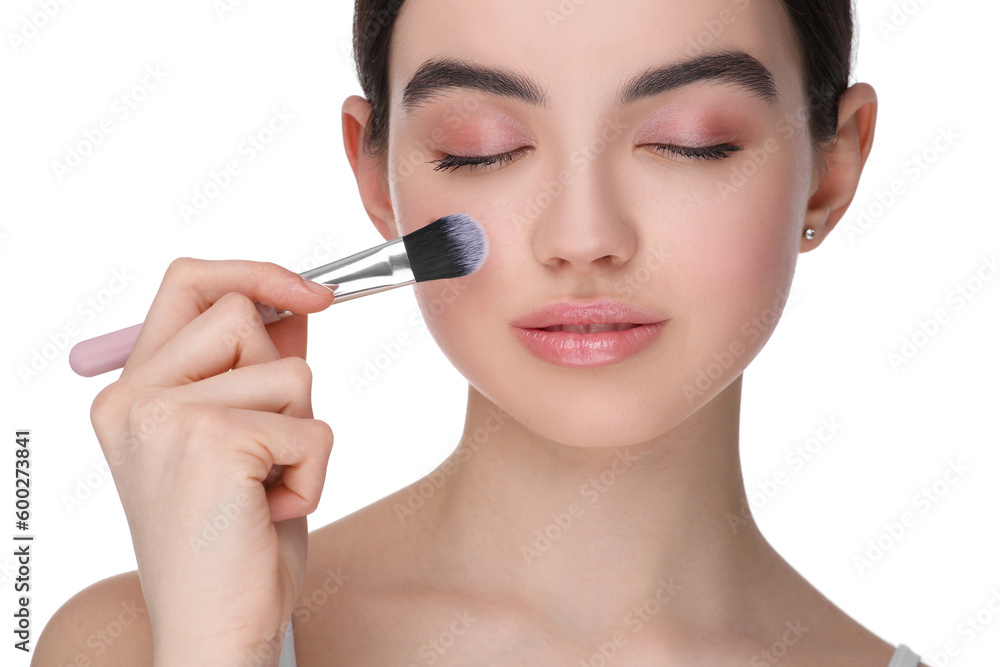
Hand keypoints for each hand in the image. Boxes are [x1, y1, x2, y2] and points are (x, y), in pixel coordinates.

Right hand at [89, 258, 335, 664]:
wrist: (215, 628)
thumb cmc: (234, 539)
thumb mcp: (247, 439)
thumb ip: (258, 369)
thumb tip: (298, 306)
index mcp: (131, 392)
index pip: (189, 282)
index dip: (256, 273)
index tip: (315, 296)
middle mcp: (133, 398)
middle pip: (245, 315)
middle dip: (283, 378)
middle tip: (261, 450)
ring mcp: (165, 416)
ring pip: (292, 371)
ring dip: (302, 433)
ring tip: (263, 487)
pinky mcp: (211, 441)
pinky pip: (314, 425)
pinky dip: (314, 472)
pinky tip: (270, 511)